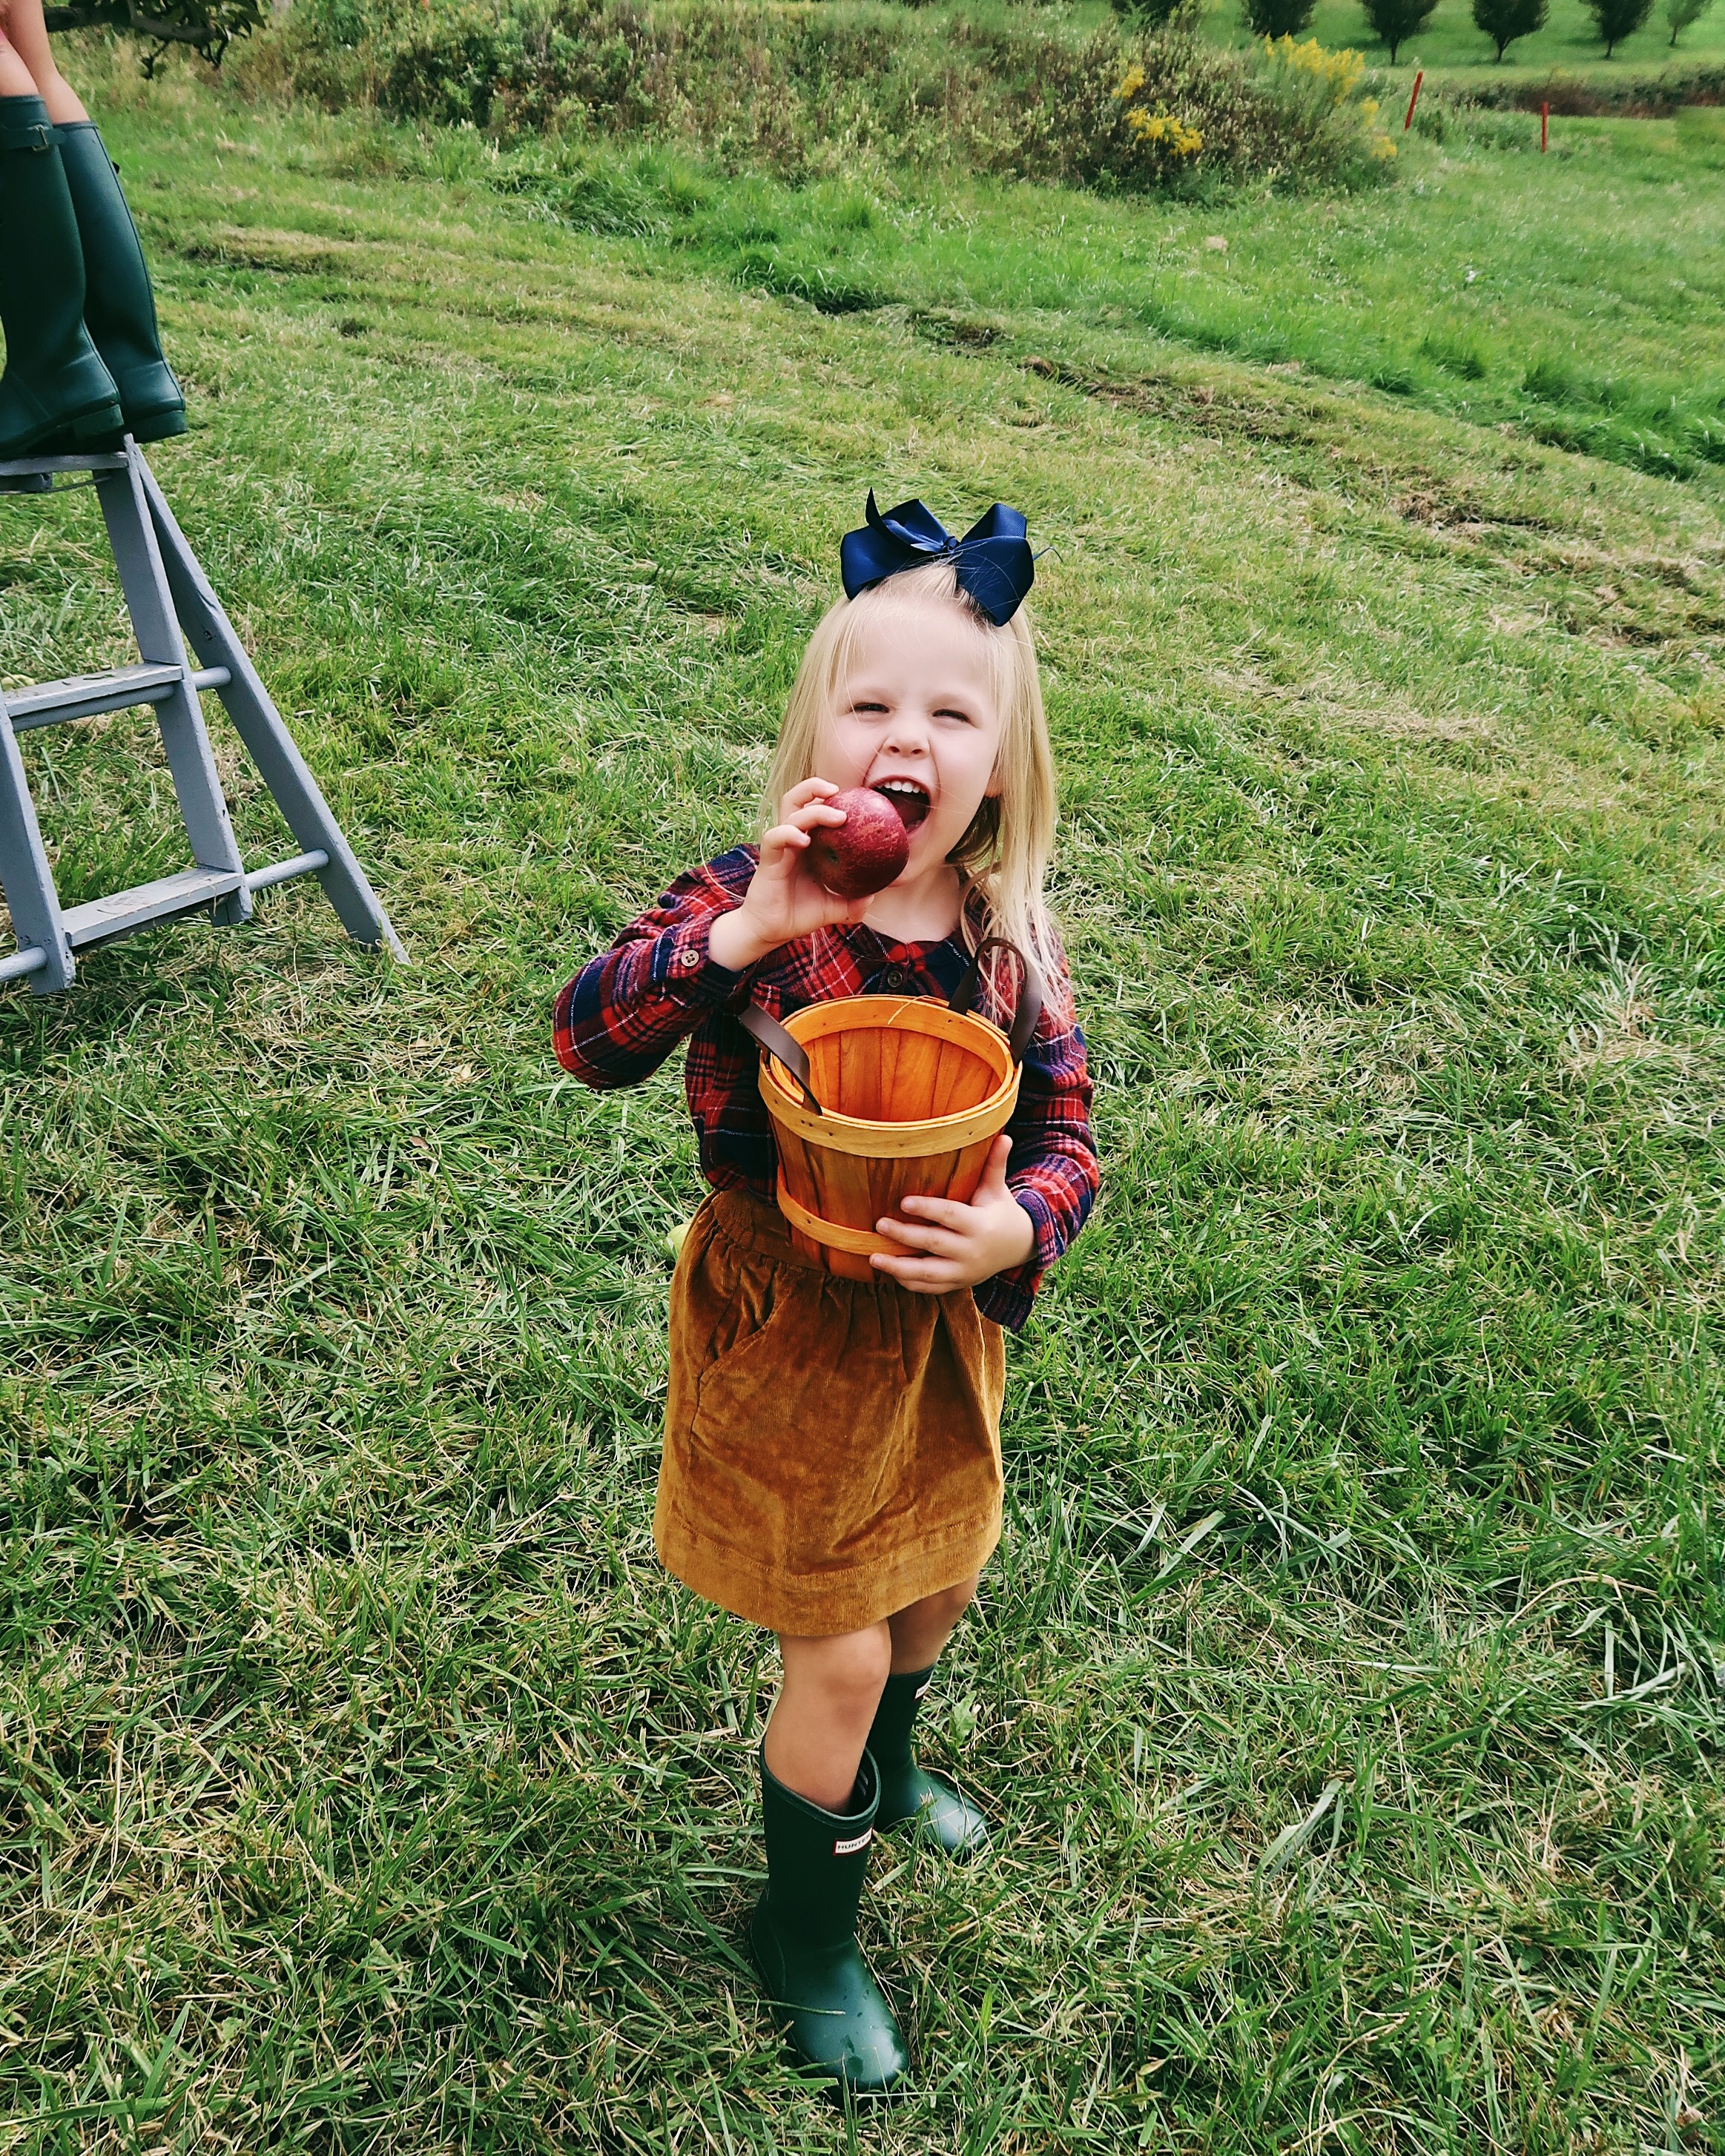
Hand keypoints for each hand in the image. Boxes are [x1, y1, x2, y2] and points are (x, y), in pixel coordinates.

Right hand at [708, 780, 872, 971]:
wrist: (771, 932)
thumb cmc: (799, 914)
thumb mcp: (834, 908)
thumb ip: (854, 901)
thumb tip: (876, 895)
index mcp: (807, 844)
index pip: (815, 808)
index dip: (831, 798)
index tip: (855, 799)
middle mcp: (792, 839)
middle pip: (797, 799)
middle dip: (815, 786)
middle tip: (840, 791)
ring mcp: (780, 847)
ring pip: (790, 812)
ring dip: (814, 809)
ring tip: (838, 816)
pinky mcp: (769, 859)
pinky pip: (776, 837)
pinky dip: (789, 833)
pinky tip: (805, 840)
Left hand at [869, 1136, 1035, 1294]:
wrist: (1019, 1248)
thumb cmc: (1001, 1212)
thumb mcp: (997, 1190)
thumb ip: (994, 1165)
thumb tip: (1004, 1135)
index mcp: (980, 1225)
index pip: (950, 1216)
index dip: (927, 1209)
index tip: (903, 1202)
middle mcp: (972, 1251)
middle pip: (934, 1244)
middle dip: (905, 1235)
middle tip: (879, 1224)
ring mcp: (965, 1272)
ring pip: (929, 1274)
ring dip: (899, 1268)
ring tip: (873, 1258)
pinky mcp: (958, 1284)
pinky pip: (931, 1288)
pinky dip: (909, 1283)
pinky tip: (889, 1272)